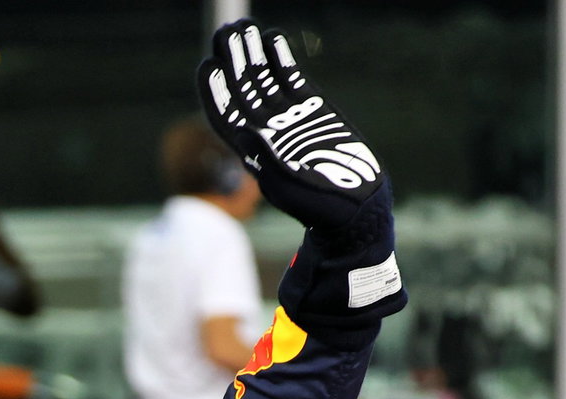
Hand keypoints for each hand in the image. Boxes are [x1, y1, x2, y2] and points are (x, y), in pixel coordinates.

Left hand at [197, 20, 382, 236]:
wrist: (355, 205)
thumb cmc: (319, 204)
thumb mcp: (287, 185)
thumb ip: (264, 157)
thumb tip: (240, 129)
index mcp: (251, 150)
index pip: (225, 114)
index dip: (214, 90)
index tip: (209, 64)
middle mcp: (265, 130)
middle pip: (241, 89)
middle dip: (232, 60)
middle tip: (225, 32)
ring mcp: (288, 116)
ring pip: (263, 79)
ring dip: (252, 53)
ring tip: (243, 27)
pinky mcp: (312, 108)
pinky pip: (291, 79)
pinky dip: (281, 59)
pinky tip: (272, 37)